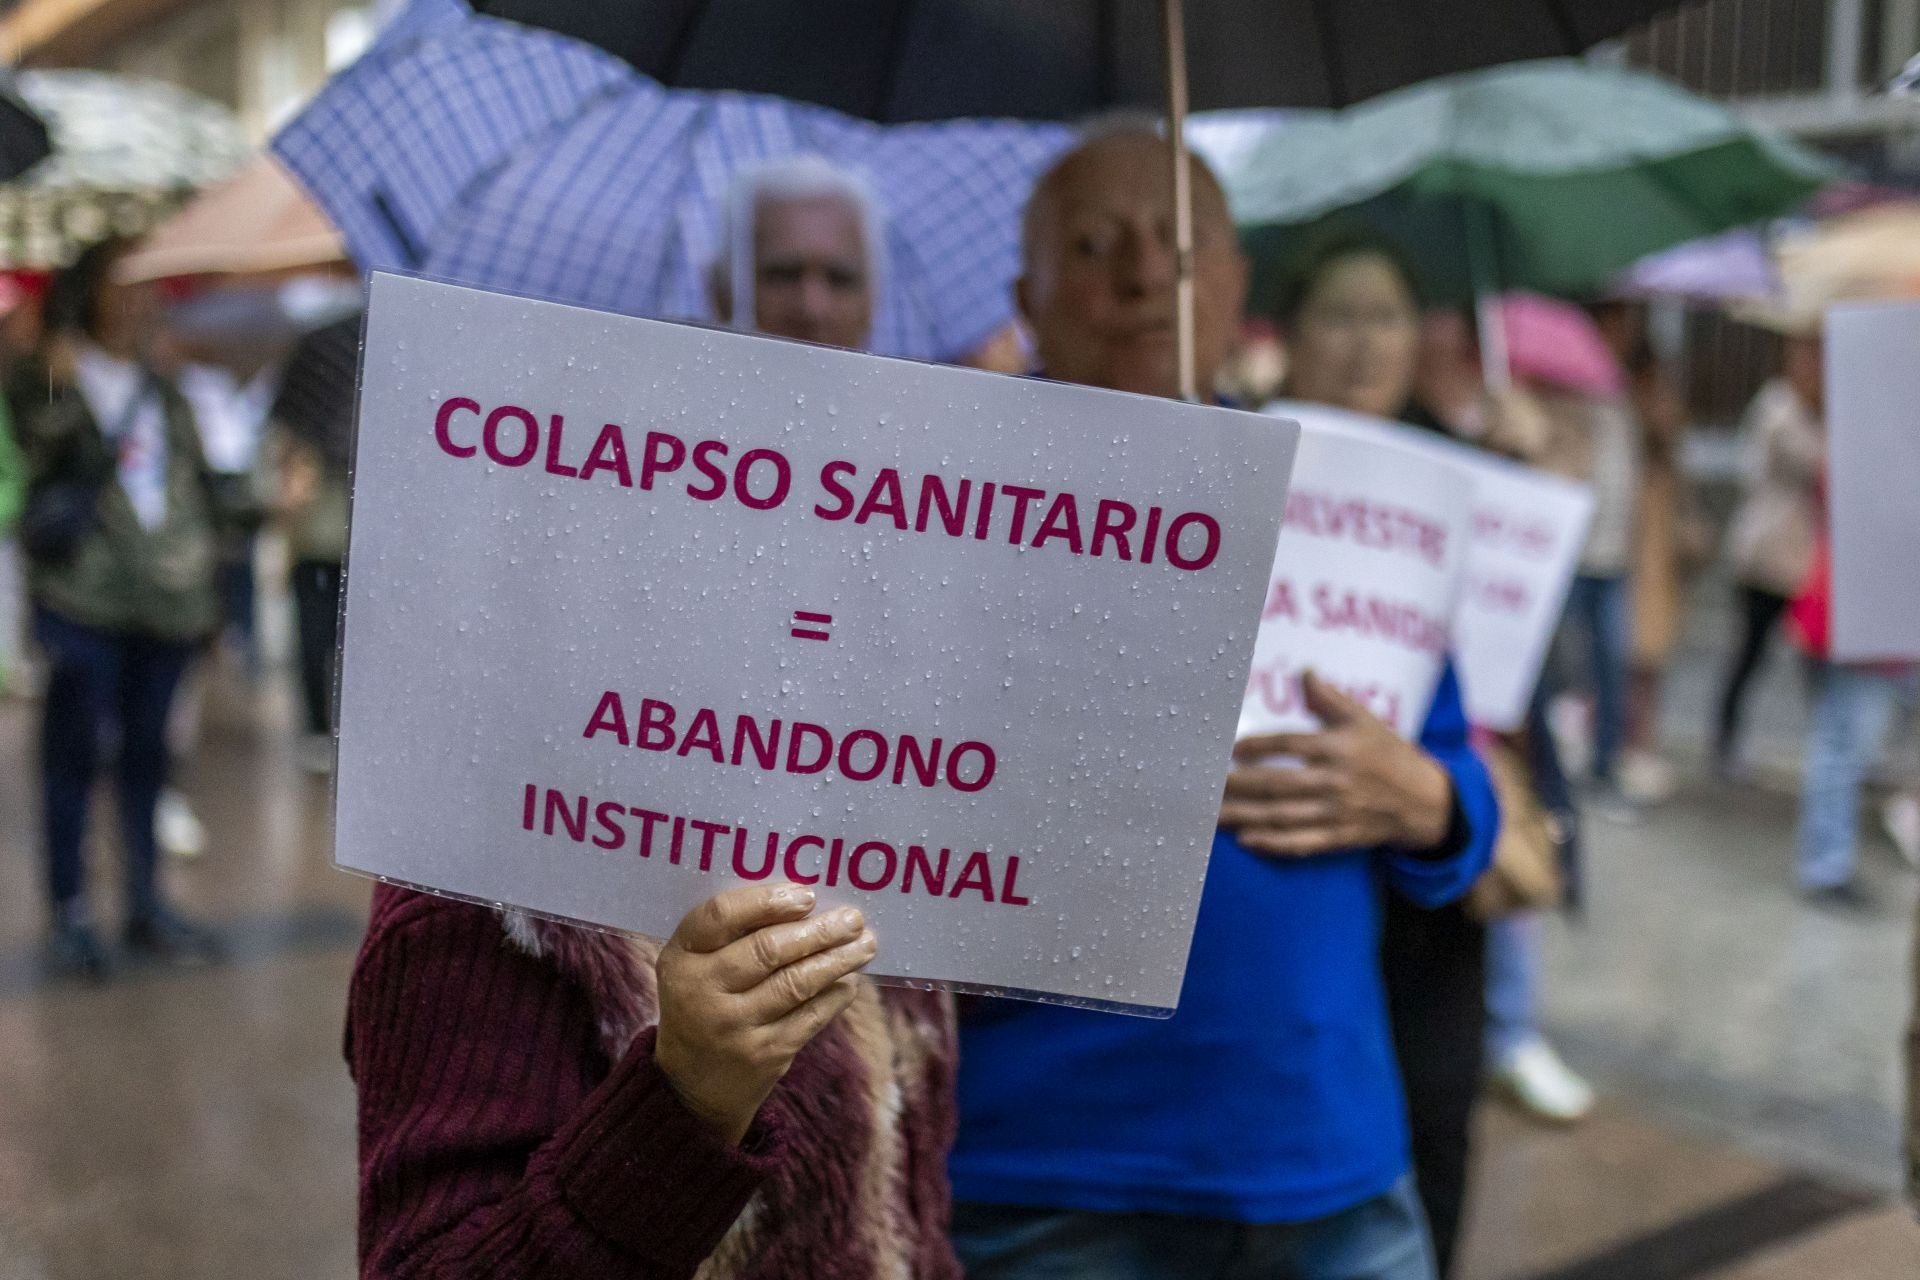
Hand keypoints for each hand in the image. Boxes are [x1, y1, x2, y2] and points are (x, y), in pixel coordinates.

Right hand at [654, 883, 875, 1144]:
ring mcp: (732, 1026)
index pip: (720, 915)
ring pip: (795, 982)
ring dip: (837, 960)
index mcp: (680, 957)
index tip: (808, 895)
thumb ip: (734, 935)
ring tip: (865, 944)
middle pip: (767, 949)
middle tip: (853, 919)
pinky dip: (835, 996)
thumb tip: (806, 901)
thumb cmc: (704, 1005)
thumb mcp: (697, 967)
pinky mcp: (763, 1055)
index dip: (766, 901)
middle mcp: (700, 991)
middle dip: (818, 931)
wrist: (691, 1086)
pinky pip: (810, 1017)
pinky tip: (850, 981)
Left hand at [1220, 671, 1452, 857]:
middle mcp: (1337, 782)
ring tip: (1214, 815)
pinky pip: (1302, 843)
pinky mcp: (1340, 838)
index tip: (1232, 750)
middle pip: (1279, 784)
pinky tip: (1247, 840)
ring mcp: (1338, 813)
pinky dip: (1273, 844)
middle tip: (1206, 785)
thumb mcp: (1365, 720)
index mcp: (1340, 748)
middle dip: (1239, 786)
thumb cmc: (1388, 754)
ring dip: (1245, 817)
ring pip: (1283, 817)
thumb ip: (1330, 699)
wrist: (1425, 802)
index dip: (1260, 747)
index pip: (1292, 745)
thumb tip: (1304, 672)